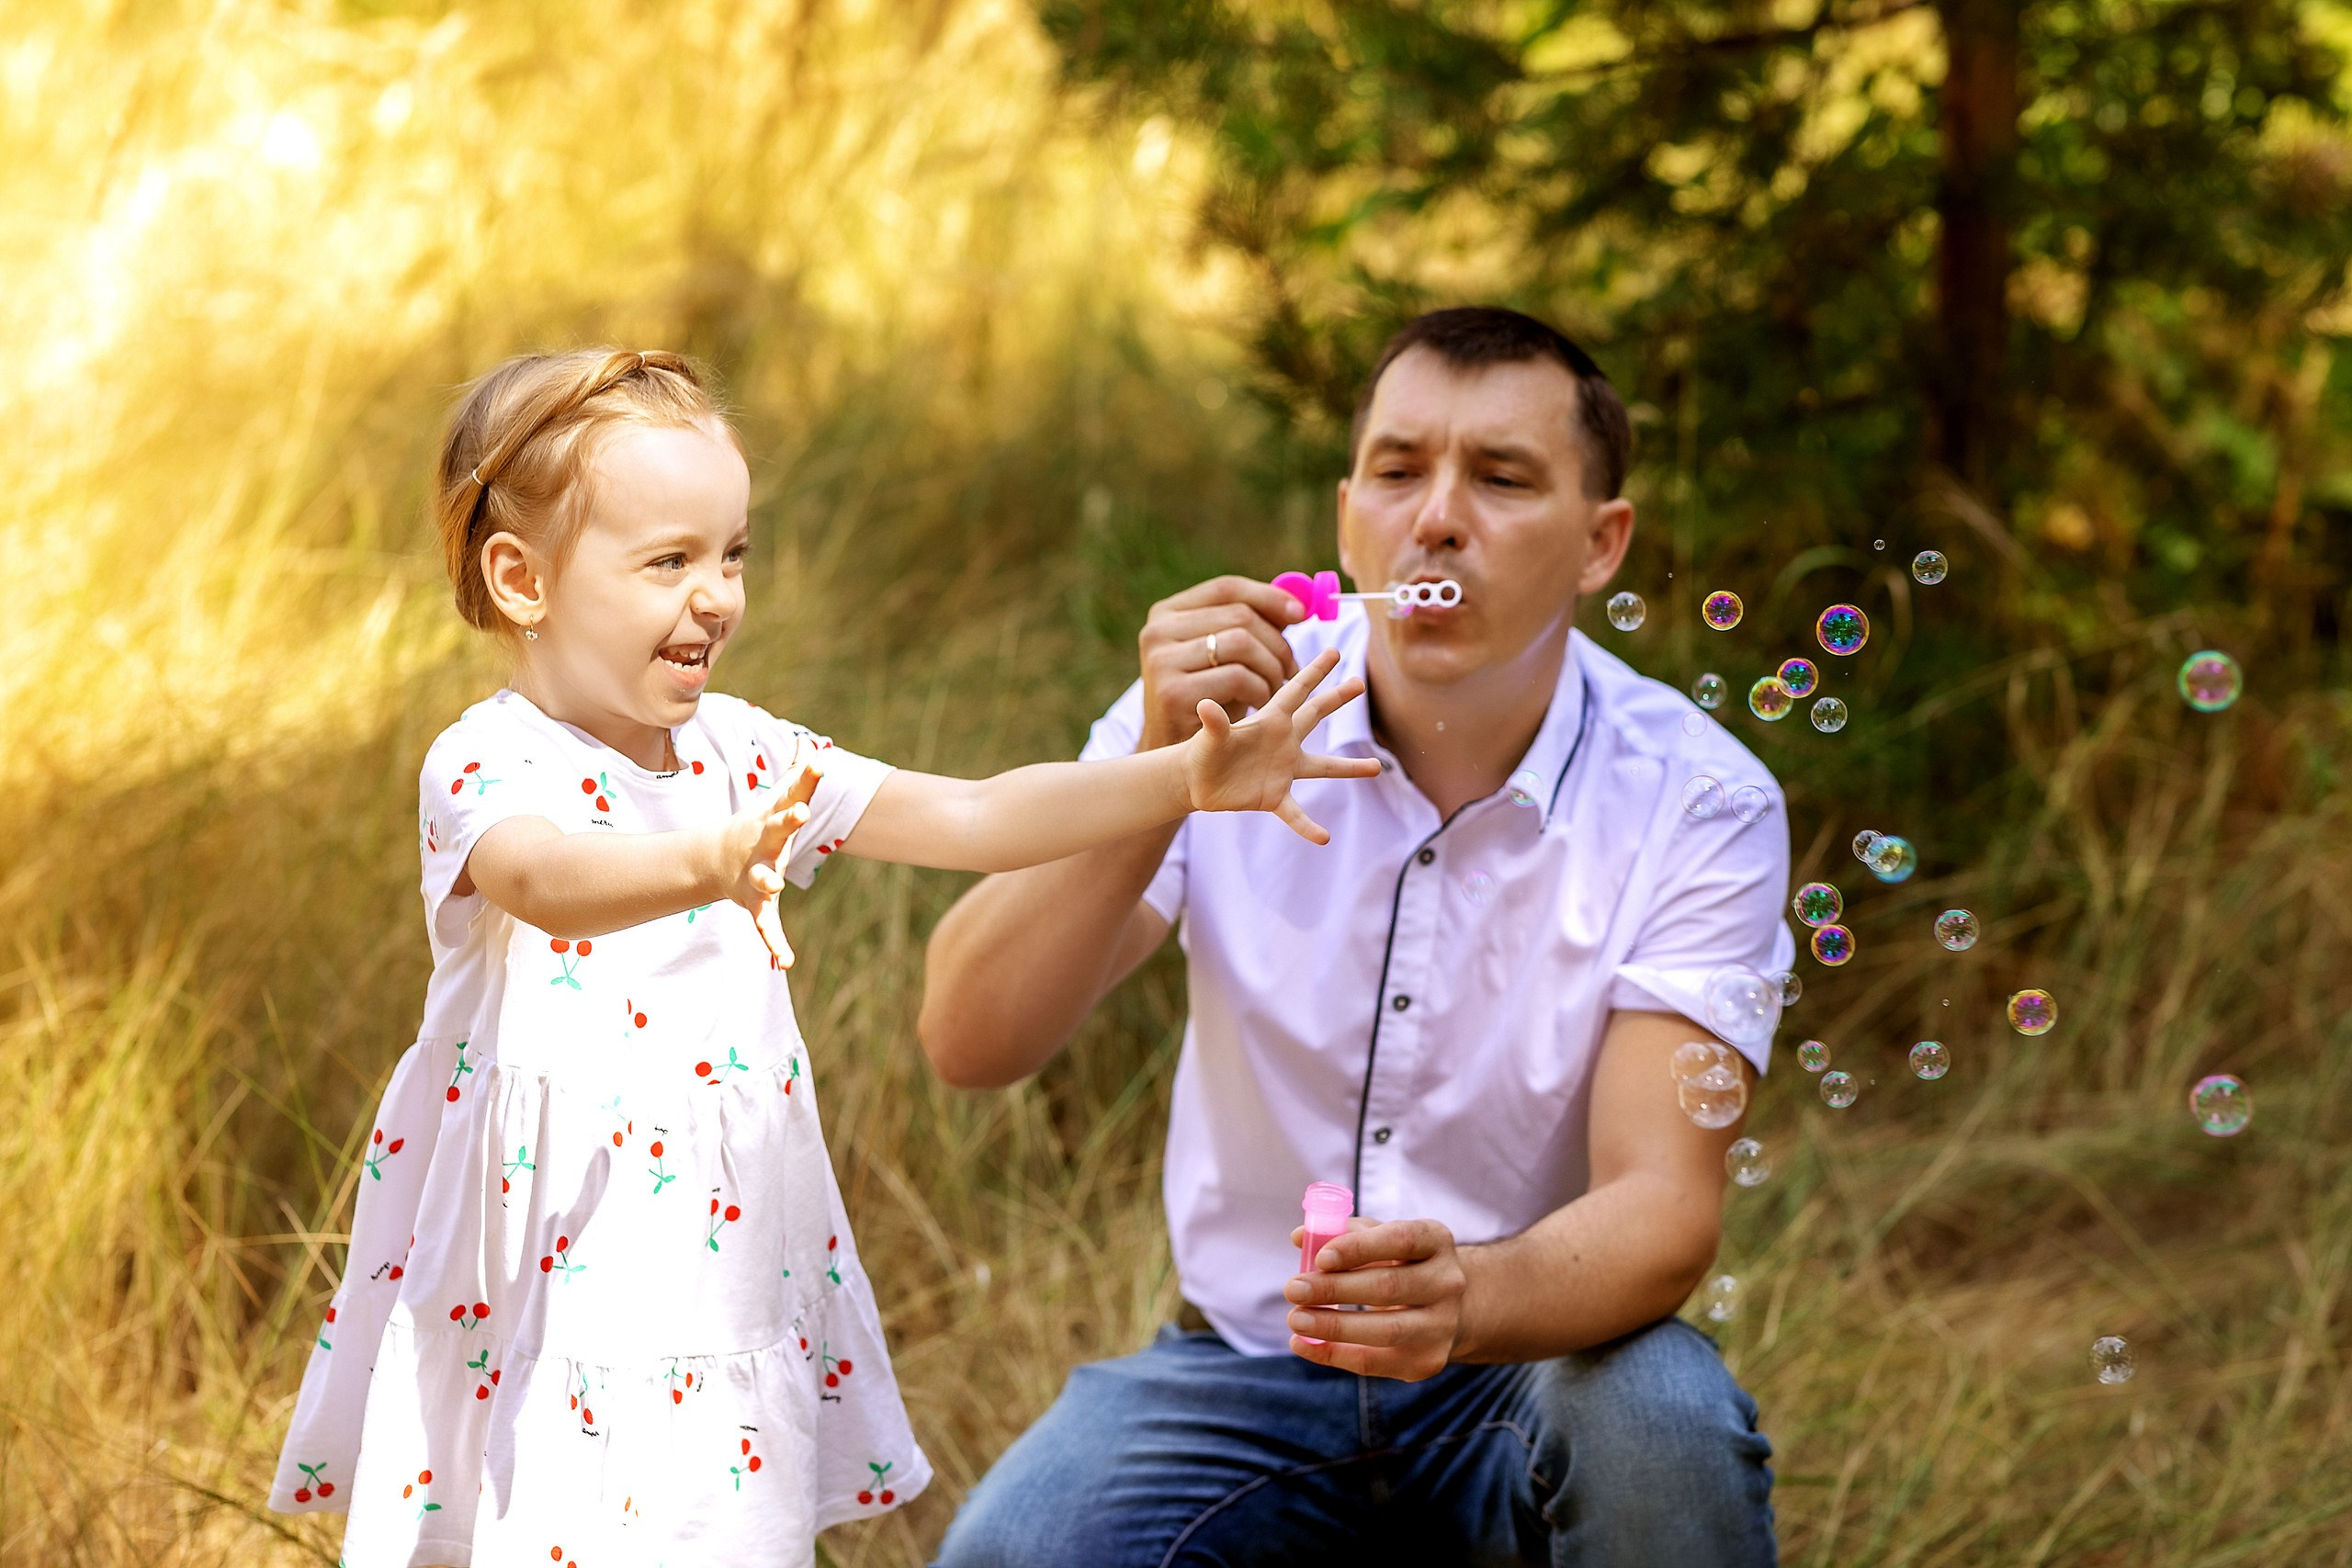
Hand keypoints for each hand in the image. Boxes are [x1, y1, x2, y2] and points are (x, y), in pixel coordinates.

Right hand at [722, 741, 821, 966]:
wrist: (716, 861)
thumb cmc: (757, 828)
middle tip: (802, 812)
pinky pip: (766, 926)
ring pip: (763, 878)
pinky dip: (774, 944)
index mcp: (772, 820)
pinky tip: (785, 961)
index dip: (807, 779)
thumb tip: (811, 743)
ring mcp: (757, 874)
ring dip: (768, 880)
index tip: (821, 762)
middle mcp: (763, 845)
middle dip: (788, 819)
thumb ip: (799, 776)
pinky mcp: (756, 904)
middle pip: (777, 829)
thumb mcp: (776, 802)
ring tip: (775, 884)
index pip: (792, 794)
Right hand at [1136, 576, 1307, 749]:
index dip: (1269, 597)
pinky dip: (1260, 689)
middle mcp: (1157, 631)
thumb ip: (1251, 626)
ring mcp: (1161, 661)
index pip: (1226, 588)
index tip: (1300, 614)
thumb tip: (1296, 607)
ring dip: (1270, 667)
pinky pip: (1237, 677)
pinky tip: (1260, 704)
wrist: (1179, 752)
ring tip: (1276, 686)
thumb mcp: (1223, 655)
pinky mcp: (1172, 692)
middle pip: (1239, 616)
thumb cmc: (1210, 696)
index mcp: (1167, 613)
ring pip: (1242, 643)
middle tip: (1291, 667)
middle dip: (1276, 642)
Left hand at [1180, 649, 1377, 843]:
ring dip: (1349, 768)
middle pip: (1315, 715)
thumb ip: (1214, 724)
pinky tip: (1323, 837)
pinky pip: (1296, 813)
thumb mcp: (1208, 738)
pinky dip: (1308, 826)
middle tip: (1360, 682)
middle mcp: (1283, 742)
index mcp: (1269, 721)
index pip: (1295, 691)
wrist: (1196, 781)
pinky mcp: (1274, 796)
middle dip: (1336, 698)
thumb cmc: (1203, 753)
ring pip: (1323, 766)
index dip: (1314, 671)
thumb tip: (1205, 706)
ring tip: (1376, 767)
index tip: (1335, 651)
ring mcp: (1283, 770)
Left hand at [1284, 1216, 1469, 1380]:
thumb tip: (1299, 1237)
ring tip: (1295, 1319)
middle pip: (1389, 1287)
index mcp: (1436, 1241)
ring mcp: (1442, 1325)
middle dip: (1335, 1289)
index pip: (1400, 1240)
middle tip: (1293, 1289)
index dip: (1358, 1248)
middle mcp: (1447, 1282)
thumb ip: (1342, 1234)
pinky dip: (1333, 1354)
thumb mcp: (1380, 1239)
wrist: (1445, 1308)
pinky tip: (1302, 1344)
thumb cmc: (1399, 1263)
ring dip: (1333, 1326)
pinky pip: (1375, 1362)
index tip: (1320, 1258)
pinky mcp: (1427, 1360)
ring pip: (1385, 1330)